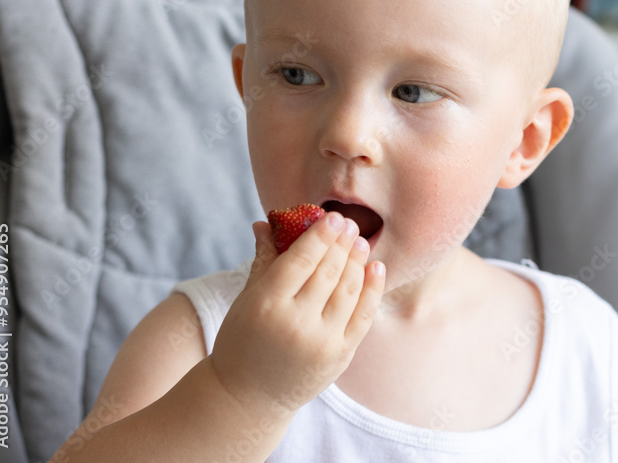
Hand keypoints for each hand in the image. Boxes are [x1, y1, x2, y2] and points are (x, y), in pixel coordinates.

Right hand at [209, 212, 384, 417]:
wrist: (248, 399)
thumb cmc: (242, 342)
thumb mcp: (246, 300)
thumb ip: (263, 260)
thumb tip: (266, 221)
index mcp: (267, 305)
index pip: (301, 260)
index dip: (320, 235)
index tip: (333, 217)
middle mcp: (296, 324)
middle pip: (328, 272)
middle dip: (342, 243)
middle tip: (350, 224)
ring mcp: (322, 342)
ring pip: (348, 290)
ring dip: (358, 261)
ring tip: (361, 242)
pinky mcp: (341, 355)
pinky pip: (363, 315)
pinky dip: (372, 288)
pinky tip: (375, 267)